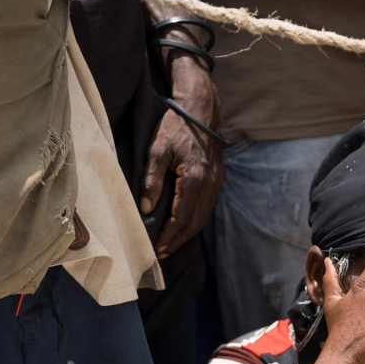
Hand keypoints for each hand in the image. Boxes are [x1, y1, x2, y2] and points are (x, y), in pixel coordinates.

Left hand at [140, 66, 224, 258]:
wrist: (201, 110)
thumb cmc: (176, 126)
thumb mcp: (157, 149)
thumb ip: (151, 180)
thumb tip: (146, 208)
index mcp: (195, 178)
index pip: (182, 216)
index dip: (170, 235)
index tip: (158, 248)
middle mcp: (210, 183)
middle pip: (195, 222)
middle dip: (178, 240)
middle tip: (163, 253)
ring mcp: (217, 182)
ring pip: (203, 216)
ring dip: (187, 232)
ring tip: (171, 243)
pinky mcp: (218, 178)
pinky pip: (207, 206)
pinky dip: (195, 220)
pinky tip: (183, 224)